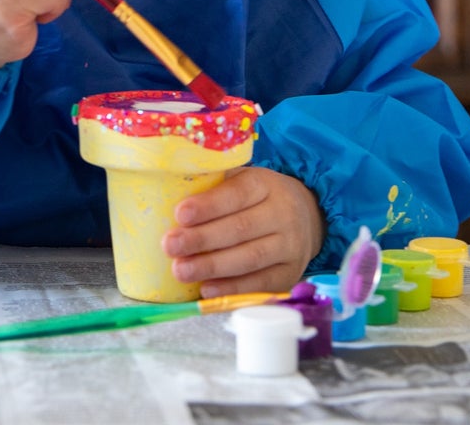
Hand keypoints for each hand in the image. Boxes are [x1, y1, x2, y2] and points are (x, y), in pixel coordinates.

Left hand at [162, 167, 325, 296]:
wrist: (305, 217)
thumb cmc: (255, 198)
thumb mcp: (240, 180)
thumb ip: (211, 185)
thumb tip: (165, 192)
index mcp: (265, 184)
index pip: (238, 193)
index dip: (209, 205)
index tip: (180, 214)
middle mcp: (283, 214)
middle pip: (241, 228)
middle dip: (202, 239)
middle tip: (170, 246)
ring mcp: (290, 246)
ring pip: (250, 258)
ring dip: (212, 266)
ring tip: (181, 270)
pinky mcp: (290, 274)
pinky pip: (260, 284)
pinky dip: (231, 288)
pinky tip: (206, 288)